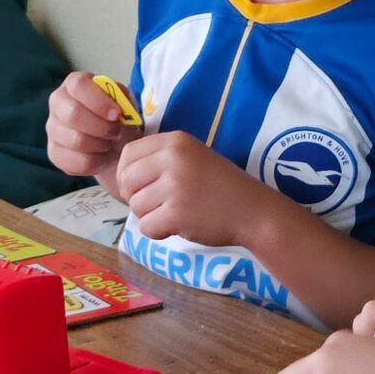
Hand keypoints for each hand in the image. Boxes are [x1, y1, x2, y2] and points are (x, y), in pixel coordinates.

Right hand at [45, 72, 128, 185]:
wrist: (115, 143)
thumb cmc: (118, 117)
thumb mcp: (126, 103)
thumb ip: (124, 101)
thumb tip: (120, 109)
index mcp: (74, 84)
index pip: (78, 85)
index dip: (98, 100)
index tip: (117, 114)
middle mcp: (58, 103)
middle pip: (73, 114)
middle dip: (102, 127)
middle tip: (118, 132)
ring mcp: (53, 128)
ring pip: (76, 140)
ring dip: (102, 145)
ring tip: (112, 143)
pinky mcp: (54, 153)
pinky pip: (77, 162)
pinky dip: (97, 162)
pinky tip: (103, 156)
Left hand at [114, 130, 277, 248]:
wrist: (253, 210)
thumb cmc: (220, 186)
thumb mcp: (192, 157)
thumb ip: (160, 159)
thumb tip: (121, 175)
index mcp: (175, 141)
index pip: (128, 154)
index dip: (127, 174)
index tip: (141, 187)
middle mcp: (173, 158)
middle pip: (126, 181)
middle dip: (135, 197)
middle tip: (157, 205)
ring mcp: (175, 186)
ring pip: (135, 206)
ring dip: (150, 216)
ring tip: (175, 213)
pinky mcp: (177, 214)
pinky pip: (147, 227)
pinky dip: (158, 232)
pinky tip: (178, 226)